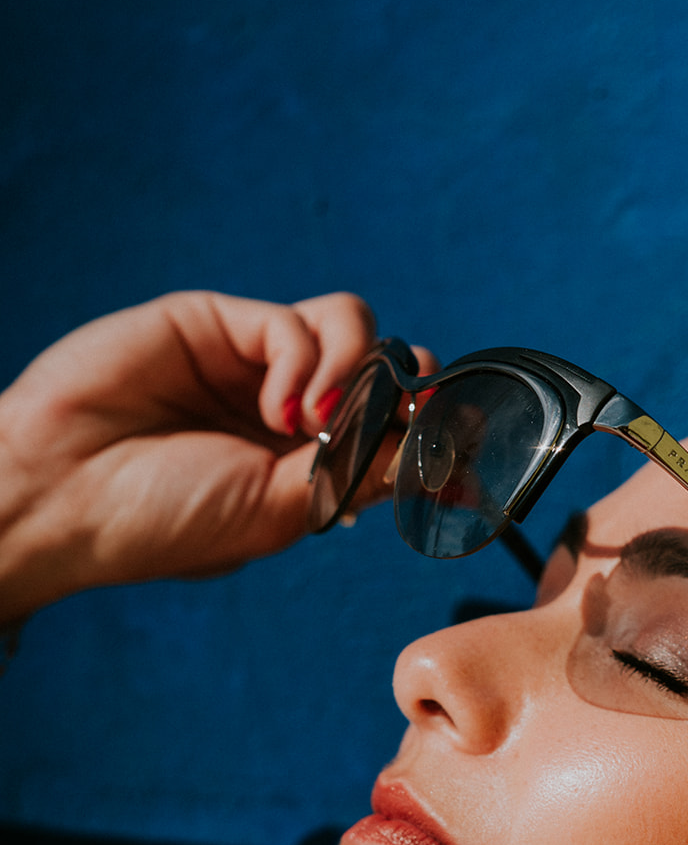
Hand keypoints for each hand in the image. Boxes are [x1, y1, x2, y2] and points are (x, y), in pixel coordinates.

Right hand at [0, 291, 426, 621]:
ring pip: (354, 327)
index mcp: (305, 465)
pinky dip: (306, 363)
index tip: (465, 448)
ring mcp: (254, 363)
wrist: (66, 494)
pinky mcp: (220, 323)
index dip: (434, 427)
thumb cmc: (164, 521)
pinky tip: (276, 409)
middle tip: (399, 424)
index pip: (394, 426)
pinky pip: (299, 322)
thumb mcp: (283, 510)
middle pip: (387, 366)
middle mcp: (287, 410)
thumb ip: (359, 471)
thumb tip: (442, 454)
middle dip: (409, 388)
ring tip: (320, 422)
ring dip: (360, 370)